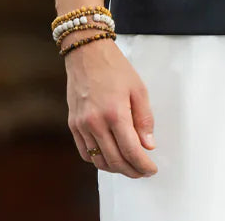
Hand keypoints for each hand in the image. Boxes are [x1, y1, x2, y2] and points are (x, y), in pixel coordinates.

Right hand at [64, 32, 157, 177]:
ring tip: (128, 166)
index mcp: (115, 113)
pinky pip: (85, 152)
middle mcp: (96, 122)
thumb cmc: (114, 68)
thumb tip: (147, 145)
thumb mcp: (138, 89)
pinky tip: (109, 157)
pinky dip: (98, 160)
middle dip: (132, 171)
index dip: (143, 165)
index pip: (131, 151)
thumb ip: (144, 119)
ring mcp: (81, 125)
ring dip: (115, 169)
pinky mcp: (73, 124)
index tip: (151, 169)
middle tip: (142, 171)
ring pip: (99, 161)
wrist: (86, 53)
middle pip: (115, 161)